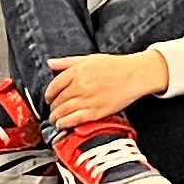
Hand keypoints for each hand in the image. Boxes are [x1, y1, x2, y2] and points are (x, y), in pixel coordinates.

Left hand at [44, 49, 168, 128]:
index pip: (55, 85)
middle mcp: (80, 86)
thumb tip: (50, 63)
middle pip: (58, 100)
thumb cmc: (115, 66)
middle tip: (53, 110)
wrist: (134, 75)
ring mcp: (88, 100)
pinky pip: (75, 120)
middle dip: (53, 107)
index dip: (49, 94)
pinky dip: (65, 123)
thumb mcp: (89, 58)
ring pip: (64, 111)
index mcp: (77, 71)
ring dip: (56, 117)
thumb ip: (67, 62)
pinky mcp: (96, 112)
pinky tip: (62, 124)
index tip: (49, 98)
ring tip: (55, 119)